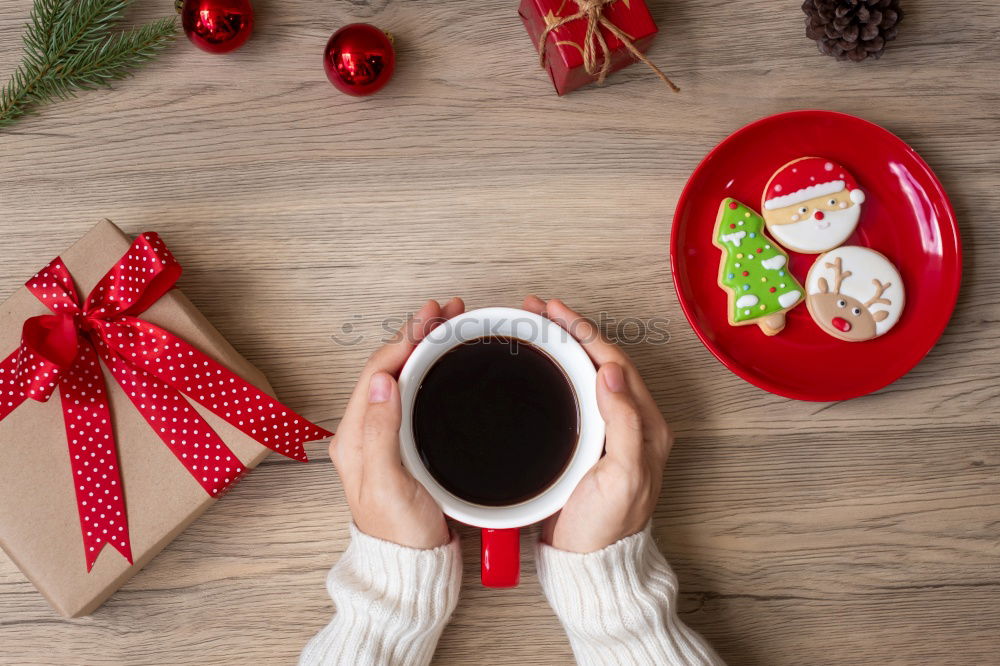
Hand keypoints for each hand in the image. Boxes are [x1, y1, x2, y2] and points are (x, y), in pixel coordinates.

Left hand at [329, 298, 464, 548]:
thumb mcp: (389, 484)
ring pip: (402, 378)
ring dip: (423, 348)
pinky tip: (445, 362)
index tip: (430, 319)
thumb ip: (382, 433)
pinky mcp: (406, 445)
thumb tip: (384, 383)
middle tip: (445, 310)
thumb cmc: (400, 533)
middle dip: (416, 334)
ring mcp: (385, 437)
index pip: (377, 373)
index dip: (403, 340)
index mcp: (355, 437)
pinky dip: (430, 370)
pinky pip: (414, 395)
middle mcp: (366, 432)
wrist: (412, 566)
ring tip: (449, 324)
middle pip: (389, 368)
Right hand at [523, 296, 672, 552]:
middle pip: (599, 359)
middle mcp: (631, 422)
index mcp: (646, 425)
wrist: (588, 563)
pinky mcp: (587, 441)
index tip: (554, 311)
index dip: (583, 331)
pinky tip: (538, 366)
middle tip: (536, 309)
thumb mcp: (622, 476)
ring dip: (561, 346)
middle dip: (569, 330)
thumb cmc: (607, 527)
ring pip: (586, 373)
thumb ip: (624, 423)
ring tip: (534, 327)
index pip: (614, 361)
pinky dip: (555, 371)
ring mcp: (608, 431)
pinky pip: (573, 393)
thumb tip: (610, 372)